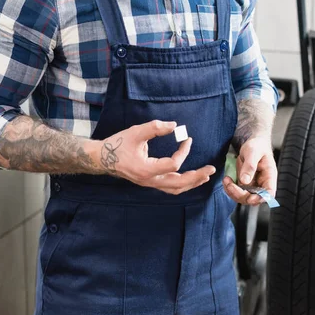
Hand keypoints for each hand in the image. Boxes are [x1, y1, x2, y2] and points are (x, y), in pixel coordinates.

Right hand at [95, 119, 215, 194]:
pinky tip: (191, 178)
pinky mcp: (149, 182)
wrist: (102, 157)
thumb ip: (155, 128)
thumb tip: (174, 125)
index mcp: (146, 169)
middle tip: (211, 169)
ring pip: (175, 189)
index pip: (173, 164)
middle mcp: (149, 180)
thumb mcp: (135, 132)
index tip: (187, 139)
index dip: (183, 151)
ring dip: (191, 183)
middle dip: (196, 176)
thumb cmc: (118, 144)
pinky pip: (170, 188)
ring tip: (204, 176)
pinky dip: (182, 184)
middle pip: (178, 184)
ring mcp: (149, 184)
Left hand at [222, 136, 276, 205]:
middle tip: (230, 185)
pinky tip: (226, 180)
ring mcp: (253, 185)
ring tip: (226, 180)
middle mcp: (262, 183)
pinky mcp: (245, 184)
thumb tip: (245, 181)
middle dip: (241, 195)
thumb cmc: (257, 145)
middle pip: (254, 198)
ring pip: (244, 197)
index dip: (261, 199)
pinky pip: (237, 192)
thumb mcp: (253, 152)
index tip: (250, 198)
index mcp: (269, 176)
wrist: (253, 143)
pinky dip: (230, 188)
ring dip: (233, 192)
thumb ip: (250, 166)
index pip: (269, 193)